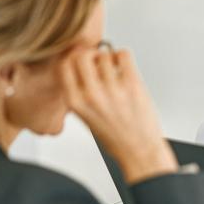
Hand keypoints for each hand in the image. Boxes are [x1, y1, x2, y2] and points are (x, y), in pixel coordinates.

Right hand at [59, 47, 177, 183]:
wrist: (139, 150)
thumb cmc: (114, 137)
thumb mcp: (85, 118)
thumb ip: (78, 93)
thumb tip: (77, 65)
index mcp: (76, 102)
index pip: (64, 65)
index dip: (72, 56)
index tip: (79, 56)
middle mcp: (92, 95)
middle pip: (81, 55)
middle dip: (89, 53)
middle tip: (97, 60)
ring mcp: (112, 90)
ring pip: (104, 54)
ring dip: (109, 57)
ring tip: (114, 70)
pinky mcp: (132, 85)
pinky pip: (123, 55)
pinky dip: (123, 56)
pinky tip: (124, 67)